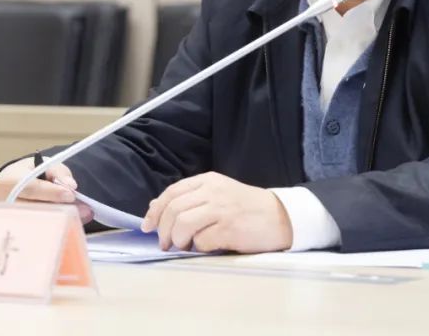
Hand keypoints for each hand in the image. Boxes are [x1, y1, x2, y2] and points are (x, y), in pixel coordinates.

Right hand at [0, 157, 92, 223]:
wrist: (10, 186)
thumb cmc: (29, 174)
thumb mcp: (44, 164)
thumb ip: (58, 172)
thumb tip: (71, 186)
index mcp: (9, 181)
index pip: (31, 188)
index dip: (52, 193)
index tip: (71, 195)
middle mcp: (6, 203)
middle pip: (36, 209)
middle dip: (62, 208)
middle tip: (85, 209)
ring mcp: (11, 221)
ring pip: (40, 223)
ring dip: (64, 219)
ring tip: (85, 215)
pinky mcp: (19, 231)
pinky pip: (41, 231)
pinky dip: (60, 227)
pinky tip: (76, 223)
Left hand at [140, 172, 291, 252]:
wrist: (280, 216)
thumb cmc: (246, 207)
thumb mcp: (217, 193)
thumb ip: (189, 197)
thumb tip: (155, 206)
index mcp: (208, 180)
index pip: (171, 193)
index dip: (155, 211)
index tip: (148, 227)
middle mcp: (213, 191)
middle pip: (173, 209)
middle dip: (163, 230)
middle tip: (165, 244)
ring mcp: (222, 209)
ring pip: (183, 224)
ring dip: (178, 240)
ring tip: (184, 246)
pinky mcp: (230, 228)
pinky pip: (202, 241)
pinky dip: (199, 247)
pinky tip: (208, 246)